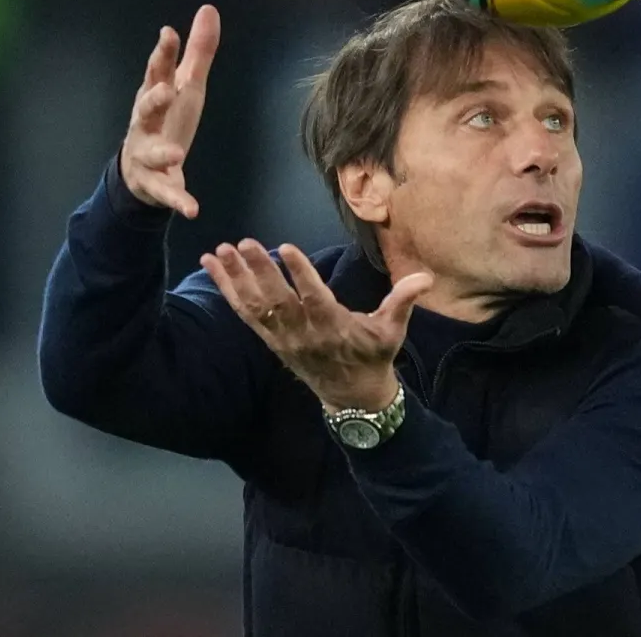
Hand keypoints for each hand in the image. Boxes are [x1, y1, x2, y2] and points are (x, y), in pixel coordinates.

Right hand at [119, 5, 220, 218]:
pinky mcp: (155, 183)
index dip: (162, 53)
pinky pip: (168, 193)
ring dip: (162, 153)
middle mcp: (145, 124)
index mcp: (155, 97)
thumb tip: (208, 9)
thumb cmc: (166, 119)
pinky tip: (193, 209)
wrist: (140, 171)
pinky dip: (179, 201)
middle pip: (144, 108)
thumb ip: (199, 52)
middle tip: (165, 90)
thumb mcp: (186, 86)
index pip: (157, 72)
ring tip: (176, 154)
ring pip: (151, 153)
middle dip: (152, 99)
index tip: (169, 33)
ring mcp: (147, 154)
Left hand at [201, 239, 433, 410]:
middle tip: (245, 243)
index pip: (314, 297)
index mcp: (333, 327)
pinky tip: (214, 268)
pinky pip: (245, 314)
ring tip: (221, 251)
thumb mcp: (393, 331)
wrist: (353, 397)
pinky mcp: (270, 340)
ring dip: (236, 279)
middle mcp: (303, 333)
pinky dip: (228, 291)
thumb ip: (404, 301)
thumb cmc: (374, 357)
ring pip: (256, 306)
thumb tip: (426, 277)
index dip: (300, 274)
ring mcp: (283, 338)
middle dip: (259, 271)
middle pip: (277, 300)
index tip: (286, 248)